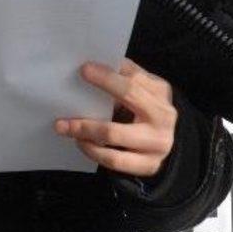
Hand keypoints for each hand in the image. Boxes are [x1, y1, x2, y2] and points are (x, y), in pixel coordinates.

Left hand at [55, 59, 176, 176]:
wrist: (169, 139)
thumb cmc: (146, 106)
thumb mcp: (143, 87)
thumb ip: (123, 75)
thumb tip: (91, 66)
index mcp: (159, 91)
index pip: (132, 81)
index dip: (107, 76)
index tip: (84, 70)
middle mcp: (162, 117)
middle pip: (122, 109)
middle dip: (96, 93)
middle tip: (64, 103)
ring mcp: (157, 144)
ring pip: (114, 136)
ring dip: (84, 130)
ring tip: (65, 127)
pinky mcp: (149, 165)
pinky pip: (116, 160)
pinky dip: (94, 152)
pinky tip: (82, 143)